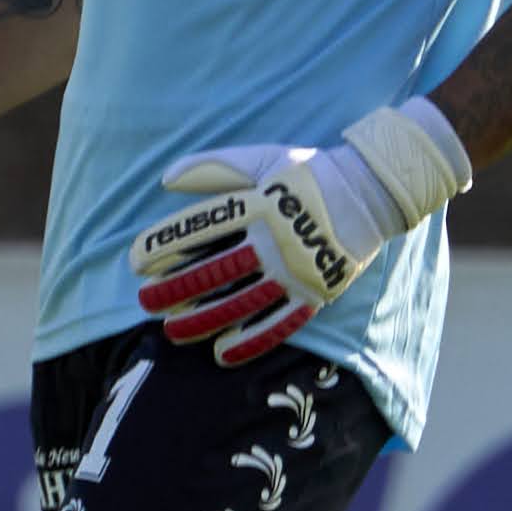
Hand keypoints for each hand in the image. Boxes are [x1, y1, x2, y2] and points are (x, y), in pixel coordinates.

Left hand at [127, 98, 470, 364]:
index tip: (136, 261)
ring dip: (204, 319)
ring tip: (172, 330)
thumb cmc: (310, 172)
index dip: (166, 245)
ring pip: (243, 302)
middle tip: (145, 301)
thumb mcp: (263, 158)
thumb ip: (214, 168)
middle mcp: (276, 240)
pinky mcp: (316, 292)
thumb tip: (164, 179)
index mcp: (261, 204)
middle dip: (175, 288)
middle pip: (217, 270)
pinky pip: (281, 323)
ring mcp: (297, 270)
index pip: (202, 228)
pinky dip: (251, 341)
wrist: (374, 191)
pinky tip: (221, 352)